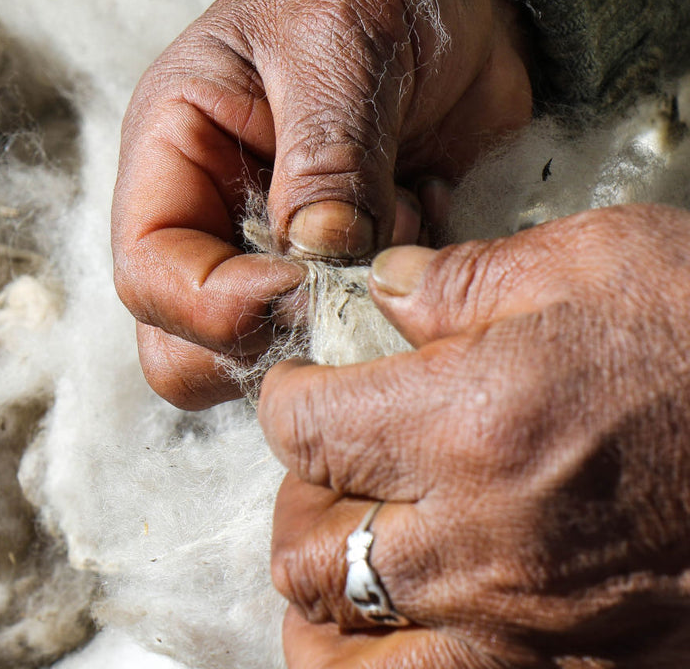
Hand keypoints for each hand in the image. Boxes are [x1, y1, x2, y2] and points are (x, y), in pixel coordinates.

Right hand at [111, 0, 531, 408]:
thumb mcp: (338, 43)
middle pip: (186, 341)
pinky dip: (401, 294)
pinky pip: (356, 325)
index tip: (309, 281)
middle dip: (270, 332)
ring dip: (346, 313)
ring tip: (404, 215)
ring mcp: (274, 246)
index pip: (149, 274)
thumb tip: (317, 256)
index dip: (217, 305)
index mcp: (173, 151)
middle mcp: (209, 212)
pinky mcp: (341, 261)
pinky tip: (432, 206)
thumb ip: (324, 157)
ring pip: (269, 348)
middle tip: (355, 277)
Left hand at [261, 203, 689, 667]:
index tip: (310, 388)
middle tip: (335, 471)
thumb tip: (385, 292)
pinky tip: (422, 626)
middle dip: (301, 506)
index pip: (301, 429)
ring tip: (357, 560)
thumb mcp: (597, 260)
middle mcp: (484, 543)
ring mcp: (533, 628)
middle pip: (308, 557)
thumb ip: (463, 279)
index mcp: (470, 423)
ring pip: (352, 659)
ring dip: (333, 611)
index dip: (290, 400)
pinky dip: (407, 665)